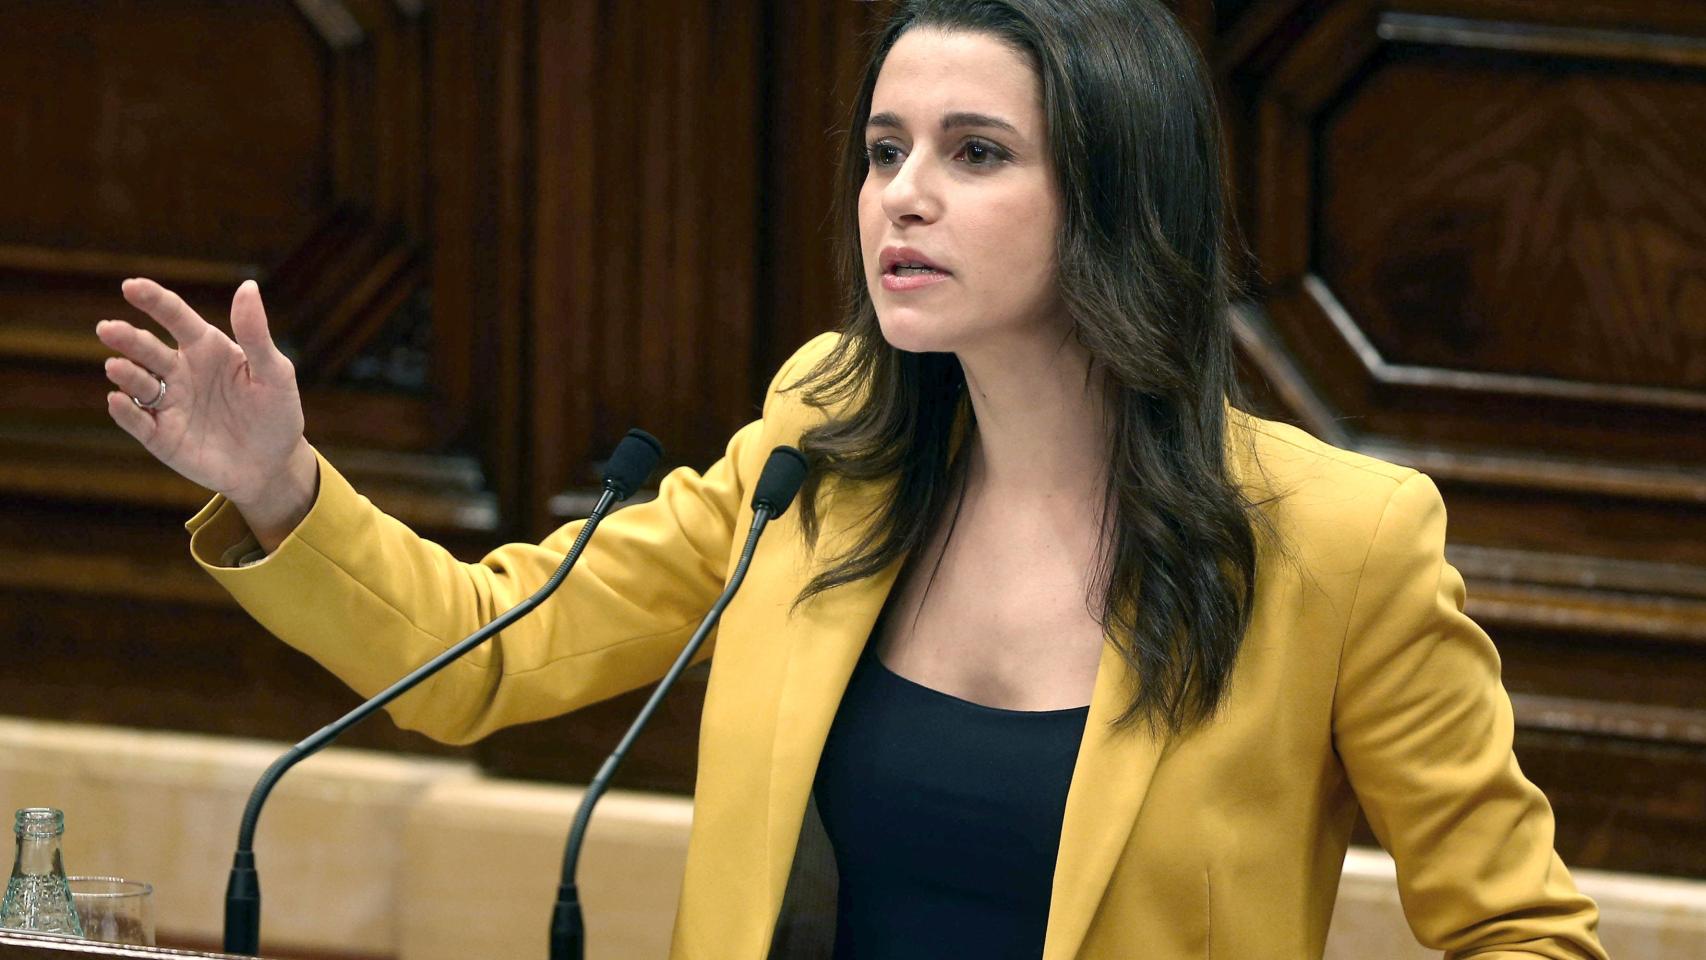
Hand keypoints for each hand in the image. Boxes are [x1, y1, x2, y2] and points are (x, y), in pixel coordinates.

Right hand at [98, 278, 316, 549]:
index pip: (176, 318)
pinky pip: (138, 422)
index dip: (154, 300)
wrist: (274, 465)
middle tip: (109, 329)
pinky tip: (116, 400)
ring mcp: (169, 404)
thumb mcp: (274, 372)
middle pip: (148, 349)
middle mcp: (181, 372)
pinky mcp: (161, 436)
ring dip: (126, 374)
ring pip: (138, 383)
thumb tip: (248, 286)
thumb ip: (256, 333)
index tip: (131, 286)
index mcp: (207, 349)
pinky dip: (126, 412)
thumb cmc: (277, 413)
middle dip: (128, 339)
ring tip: (116, 366)